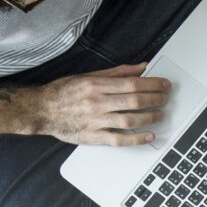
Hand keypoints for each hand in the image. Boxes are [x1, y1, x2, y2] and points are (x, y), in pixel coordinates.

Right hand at [26, 64, 170, 144]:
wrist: (40, 110)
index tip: (165, 85)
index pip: (132, 83)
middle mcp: (96, 102)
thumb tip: (141, 67)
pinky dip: (137, 138)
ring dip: (150, 118)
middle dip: (155, 99)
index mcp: (96, 85)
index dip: (153, 84)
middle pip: (134, 100)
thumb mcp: (88, 77)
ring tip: (160, 114)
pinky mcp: (93, 136)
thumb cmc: (63, 93)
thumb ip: (117, 72)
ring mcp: (95, 120)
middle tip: (165, 98)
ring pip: (130, 119)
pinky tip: (149, 136)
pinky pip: (119, 139)